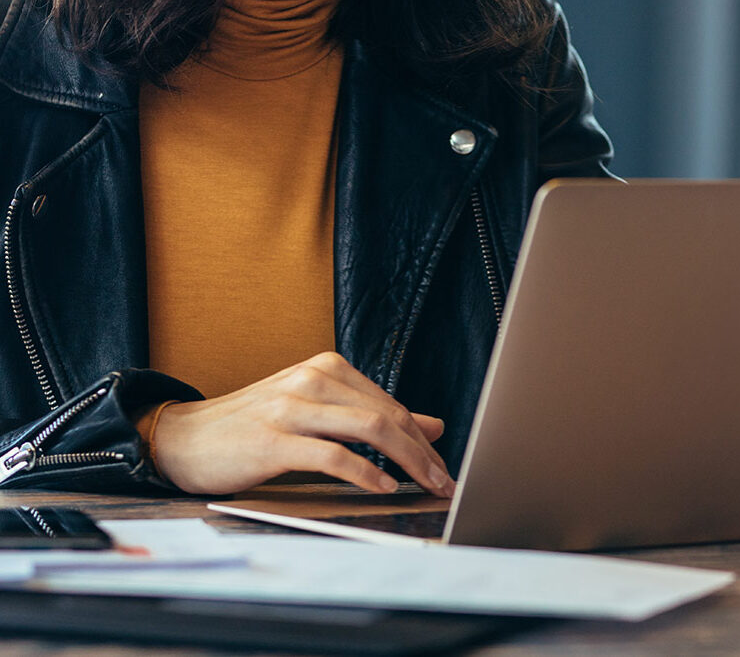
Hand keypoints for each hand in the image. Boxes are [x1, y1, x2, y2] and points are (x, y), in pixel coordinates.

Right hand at [153, 352, 453, 496]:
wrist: (186, 437)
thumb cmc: (253, 426)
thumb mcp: (316, 411)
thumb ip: (369, 415)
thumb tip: (431, 425)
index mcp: (325, 368)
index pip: (390, 404)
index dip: (422, 439)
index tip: (442, 467)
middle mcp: (312, 378)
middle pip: (386, 414)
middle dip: (423, 452)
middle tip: (444, 482)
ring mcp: (292, 406)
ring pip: (368, 428)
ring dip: (406, 461)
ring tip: (424, 486)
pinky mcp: (273, 440)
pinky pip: (331, 455)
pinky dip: (364, 473)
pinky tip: (382, 487)